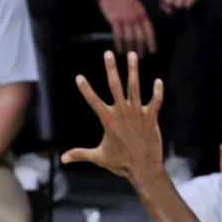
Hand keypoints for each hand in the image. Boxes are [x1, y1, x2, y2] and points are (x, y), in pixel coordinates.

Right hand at [62, 51, 164, 183]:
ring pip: (135, 87)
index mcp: (109, 121)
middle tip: (107, 53)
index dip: (86, 89)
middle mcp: (123, 113)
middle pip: (116, 86)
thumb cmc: (120, 163)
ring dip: (133, 70)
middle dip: (111, 69)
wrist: (144, 168)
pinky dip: (157, 91)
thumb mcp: (99, 157)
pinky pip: (156, 101)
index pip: (94, 101)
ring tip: (132, 54)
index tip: (79, 77)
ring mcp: (138, 113)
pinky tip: (158, 81)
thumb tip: (63, 159)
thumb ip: (81, 154)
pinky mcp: (151, 117)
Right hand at [97, 0, 155, 56]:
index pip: (149, 30)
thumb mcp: (135, 5)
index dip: (151, 41)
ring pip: (130, 38)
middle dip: (141, 48)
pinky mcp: (115, 20)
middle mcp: (135, 16)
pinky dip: (119, 44)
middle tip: (140, 57)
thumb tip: (141, 32)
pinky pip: (119, 35)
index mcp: (142, 13)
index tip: (152, 51)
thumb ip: (138, 17)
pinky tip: (119, 50)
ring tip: (129, 55)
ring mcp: (125, 18)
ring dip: (130, 49)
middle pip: (140, 36)